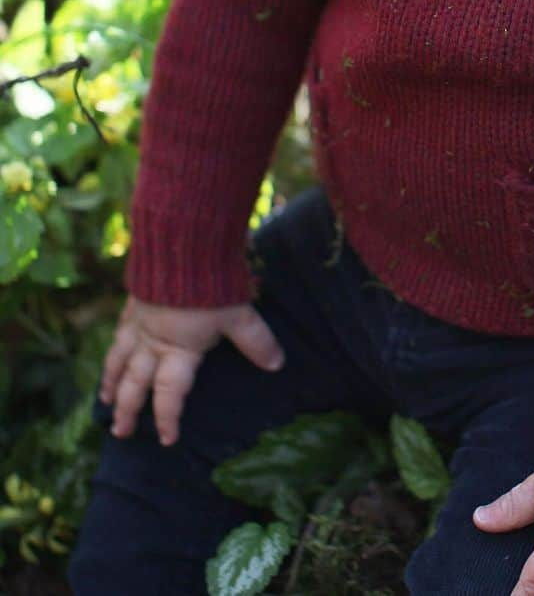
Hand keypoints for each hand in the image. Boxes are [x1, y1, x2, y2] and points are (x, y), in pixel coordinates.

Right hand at [100, 294, 284, 446]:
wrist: (181, 246)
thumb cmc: (212, 284)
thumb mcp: (239, 315)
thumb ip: (256, 342)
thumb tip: (277, 365)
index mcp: (178, 349)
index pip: (170, 393)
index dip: (167, 417)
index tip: (167, 439)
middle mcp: (153, 340)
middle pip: (135, 382)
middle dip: (127, 409)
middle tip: (120, 432)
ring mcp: (140, 320)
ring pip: (119, 358)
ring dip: (111, 381)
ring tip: (104, 399)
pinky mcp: (135, 299)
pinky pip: (120, 328)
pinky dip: (115, 344)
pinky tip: (115, 345)